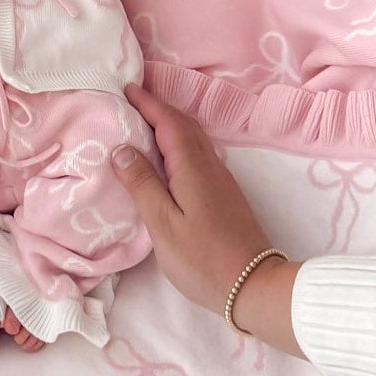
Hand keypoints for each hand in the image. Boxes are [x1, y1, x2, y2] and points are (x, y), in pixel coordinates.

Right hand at [110, 83, 303, 354]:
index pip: (168, 123)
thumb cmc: (203, 258)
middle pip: (184, 125)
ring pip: (194, 138)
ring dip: (170, 124)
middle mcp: (210, 166)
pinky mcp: (224, 195)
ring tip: (144, 123)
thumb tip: (121, 148)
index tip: (126, 88)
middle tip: (132, 99)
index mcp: (192, 167)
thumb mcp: (163, 224)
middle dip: (159, 107)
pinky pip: (198, 153)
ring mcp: (221, 180)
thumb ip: (142, 184)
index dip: (148, 103)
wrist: (254, 286)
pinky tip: (167, 157)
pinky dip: (179, 142)